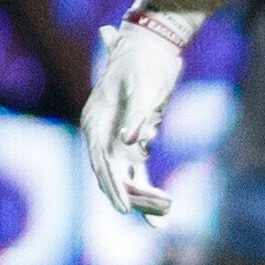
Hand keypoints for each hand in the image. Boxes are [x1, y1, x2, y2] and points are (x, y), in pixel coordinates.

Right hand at [82, 15, 186, 220]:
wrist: (152, 48)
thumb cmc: (145, 64)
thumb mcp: (144, 86)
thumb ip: (137, 114)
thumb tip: (129, 141)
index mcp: (95, 121)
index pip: (100, 160)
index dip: (112, 184)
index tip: (124, 207)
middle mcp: (101, 136)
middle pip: (112, 175)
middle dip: (134, 196)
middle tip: (162, 210)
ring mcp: (116, 144)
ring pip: (126, 180)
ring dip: (145, 198)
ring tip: (169, 210)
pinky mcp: (132, 148)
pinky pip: (137, 177)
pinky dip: (148, 194)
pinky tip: (163, 216)